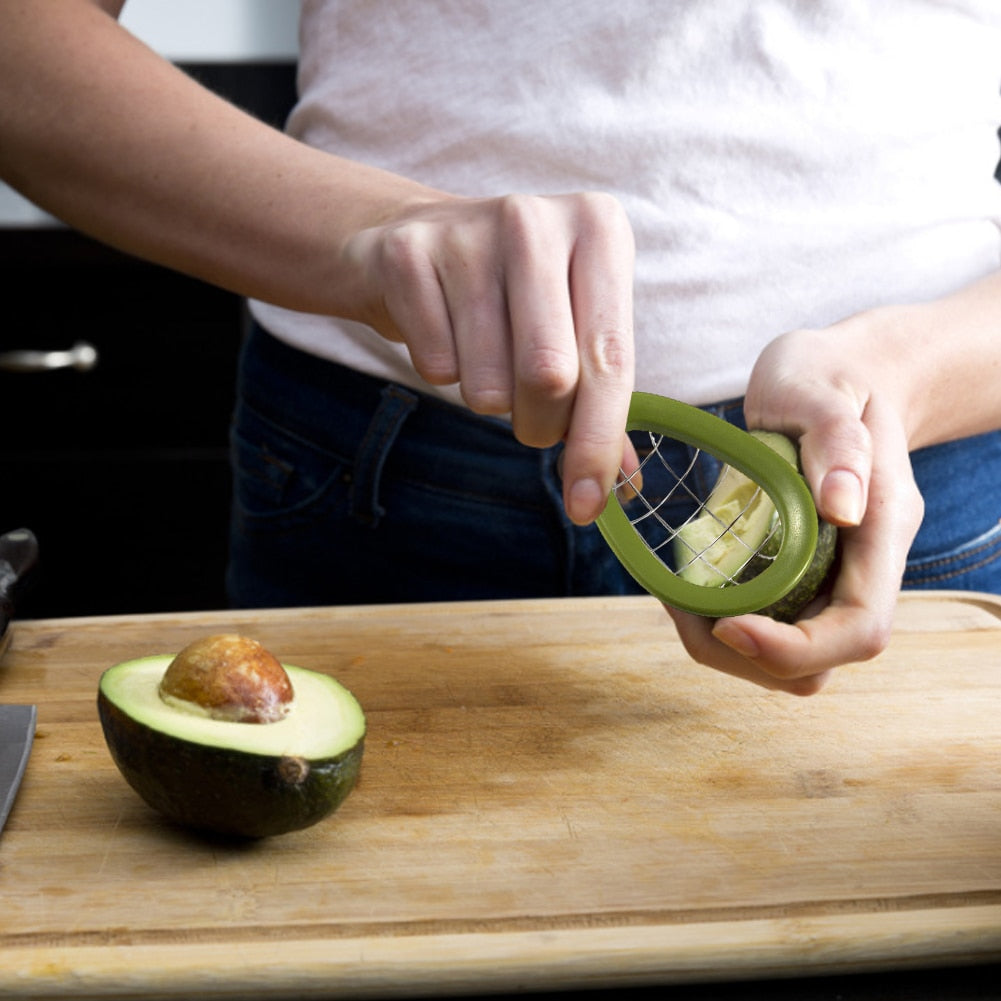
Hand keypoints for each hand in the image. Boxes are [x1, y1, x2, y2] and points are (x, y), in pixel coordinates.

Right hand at [341, 192, 636, 524]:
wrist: (414, 240)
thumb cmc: (511, 296)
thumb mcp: (571, 327)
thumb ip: (603, 401)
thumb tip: (624, 485)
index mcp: (599, 229)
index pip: (609, 359)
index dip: (597, 443)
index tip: (586, 505)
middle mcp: (536, 220)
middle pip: (550, 376)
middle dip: (538, 424)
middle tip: (528, 417)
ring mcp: (467, 231)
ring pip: (487, 382)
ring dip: (487, 398)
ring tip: (482, 357)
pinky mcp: (406, 253)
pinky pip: (434, 366)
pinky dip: (441, 372)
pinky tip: (443, 333)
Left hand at [666, 316, 924, 694]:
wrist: (840, 376)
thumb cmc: (830, 376)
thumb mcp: (826, 392)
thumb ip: (839, 441)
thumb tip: (842, 509)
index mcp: (882, 530)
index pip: (860, 628)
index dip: (795, 648)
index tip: (727, 624)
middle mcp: (864, 566)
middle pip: (821, 661)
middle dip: (748, 656)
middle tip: (682, 609)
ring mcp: (834, 574)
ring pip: (794, 657)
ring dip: (729, 648)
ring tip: (679, 600)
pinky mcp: (803, 573)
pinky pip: (771, 623)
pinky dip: (725, 623)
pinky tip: (689, 589)